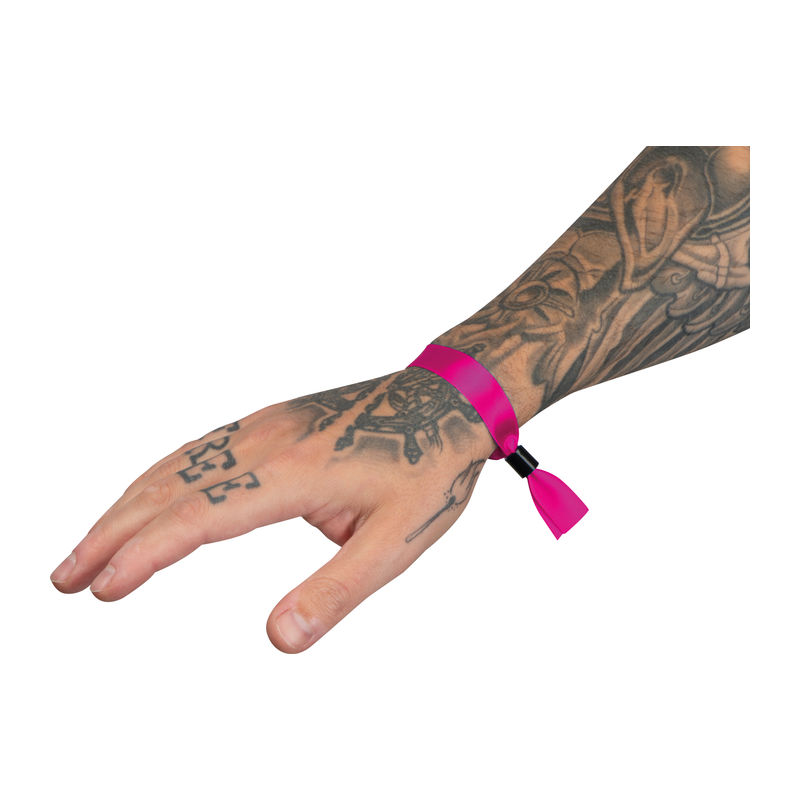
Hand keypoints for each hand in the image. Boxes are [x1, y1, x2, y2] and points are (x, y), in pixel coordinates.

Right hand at [49, 368, 495, 652]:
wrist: (446, 402)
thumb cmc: (426, 470)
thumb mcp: (395, 544)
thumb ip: (335, 592)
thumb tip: (276, 639)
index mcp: (293, 474)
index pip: (200, 517)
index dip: (145, 553)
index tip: (102, 588)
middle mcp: (267, 442)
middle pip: (170, 488)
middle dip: (112, 533)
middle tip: (66, 578)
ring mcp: (266, 426)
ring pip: (178, 463)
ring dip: (127, 504)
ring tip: (89, 544)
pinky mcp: (272, 421)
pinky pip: (201, 447)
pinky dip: (160, 476)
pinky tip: (147, 494)